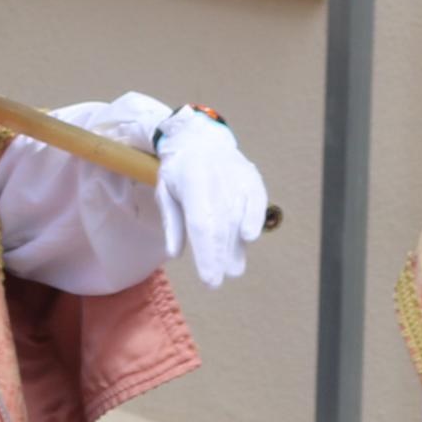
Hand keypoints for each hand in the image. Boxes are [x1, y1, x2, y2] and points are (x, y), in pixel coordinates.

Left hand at [153, 110, 268, 288]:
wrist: (201, 139)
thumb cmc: (179, 172)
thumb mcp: (165, 192)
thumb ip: (172, 223)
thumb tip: (174, 254)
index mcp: (191, 181)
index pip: (201, 224)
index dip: (206, 254)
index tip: (208, 278)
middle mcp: (217, 178)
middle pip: (222, 225)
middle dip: (219, 257)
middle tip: (216, 282)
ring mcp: (237, 176)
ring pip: (238, 218)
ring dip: (236, 247)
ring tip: (232, 270)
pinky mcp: (252, 177)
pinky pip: (256, 202)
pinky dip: (255, 219)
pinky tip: (250, 239)